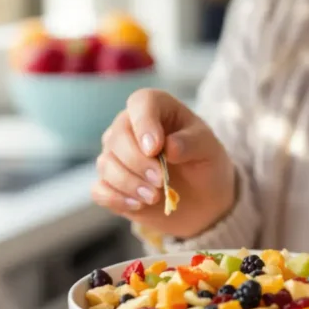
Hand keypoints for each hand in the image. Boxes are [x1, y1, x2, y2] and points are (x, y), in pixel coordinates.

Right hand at [92, 89, 234, 238]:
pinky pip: (100, 189)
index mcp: (156, 109)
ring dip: (129, 183)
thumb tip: (168, 147)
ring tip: (154, 197)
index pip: (140, 103)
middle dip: (137, 162)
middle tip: (161, 181)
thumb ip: (190, 143)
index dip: (144, 124)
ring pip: (106, 164)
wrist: (203, 199)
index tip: (155, 148)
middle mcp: (129, 127)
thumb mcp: (209, 149)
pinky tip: (137, 205)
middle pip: (117, 137)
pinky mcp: (111, 184)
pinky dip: (116, 199)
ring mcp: (116, 156)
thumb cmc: (204, 164)